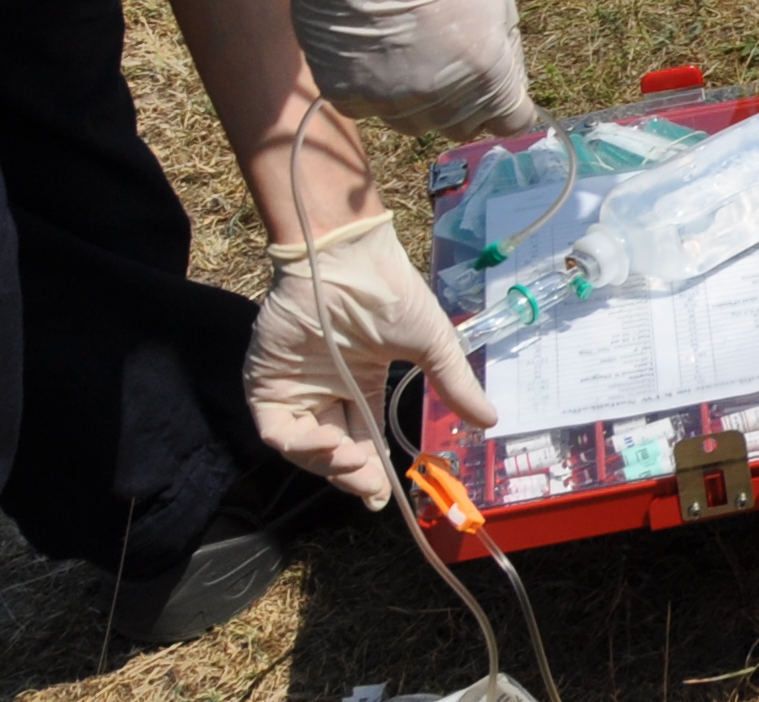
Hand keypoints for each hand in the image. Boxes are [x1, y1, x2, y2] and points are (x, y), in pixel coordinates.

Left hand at [249, 210, 493, 505]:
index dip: (372, 470)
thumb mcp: (432, 346)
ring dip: (327, 463)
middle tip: (372, 489)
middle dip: (351, 475)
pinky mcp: (267, 383)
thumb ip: (455, 386)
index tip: (385, 497)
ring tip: (353, 460)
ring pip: (303, 447)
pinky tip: (327, 442)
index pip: (362, 438)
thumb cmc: (393, 296)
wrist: (351, 261)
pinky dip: (299, 445)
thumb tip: (490, 421)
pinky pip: (276, 429)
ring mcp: (295, 387)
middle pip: (333, 449)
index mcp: (360, 382)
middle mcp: (326, 389)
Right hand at [280, 0, 537, 138]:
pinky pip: (371, 109)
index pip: (511, 123)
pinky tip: (375, 54)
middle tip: (453, 65)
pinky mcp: (347, 96)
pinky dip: (377, 91)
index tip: (502, 95)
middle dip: (467, 104)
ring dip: (421, 101)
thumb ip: (504, 47)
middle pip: (462, 125)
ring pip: (415, 124)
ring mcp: (391, 101)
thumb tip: (506, 79)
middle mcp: (440, 98)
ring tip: (411, 54)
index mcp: (486, 72)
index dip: (510, 108)